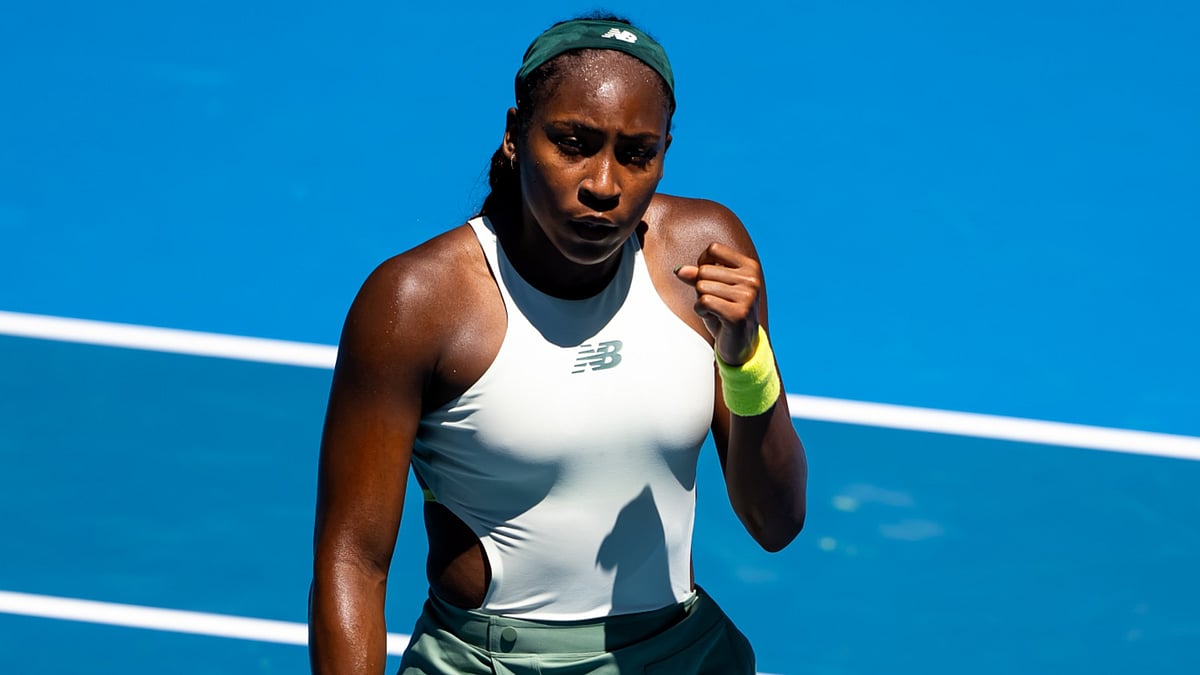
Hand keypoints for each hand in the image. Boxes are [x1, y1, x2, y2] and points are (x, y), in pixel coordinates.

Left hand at [674, 242, 761, 365]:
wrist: (739, 344)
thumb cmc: (724, 312)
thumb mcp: (710, 289)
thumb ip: (696, 276)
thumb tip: (679, 270)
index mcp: (749, 267)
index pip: (714, 249)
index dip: (703, 264)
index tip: (712, 281)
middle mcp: (752, 279)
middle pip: (704, 270)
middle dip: (701, 288)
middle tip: (717, 302)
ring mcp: (747, 296)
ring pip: (701, 286)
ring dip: (701, 301)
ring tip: (716, 311)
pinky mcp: (738, 314)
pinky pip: (703, 302)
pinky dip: (701, 311)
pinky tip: (713, 318)